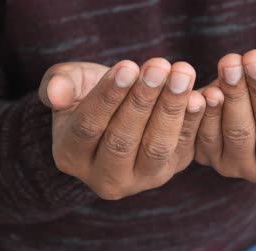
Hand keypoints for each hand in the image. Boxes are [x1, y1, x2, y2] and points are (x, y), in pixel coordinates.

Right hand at [38, 59, 205, 199]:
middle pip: (123, 141)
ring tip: (181, 75)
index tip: (127, 66)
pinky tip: (201, 97)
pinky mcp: (168, 171)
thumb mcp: (70, 84)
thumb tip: (55, 94)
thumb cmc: (89, 95)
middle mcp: (104, 178)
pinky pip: (183, 148)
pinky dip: (193, 122)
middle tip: (158, 66)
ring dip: (171, 110)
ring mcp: (140, 179)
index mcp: (71, 156)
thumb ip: (59, 85)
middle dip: (143, 100)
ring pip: (155, 148)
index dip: (108, 97)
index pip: (88, 127)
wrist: (117, 113)